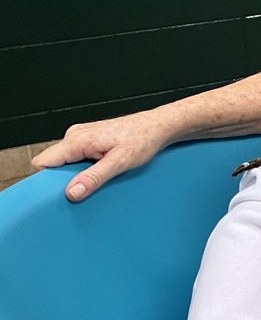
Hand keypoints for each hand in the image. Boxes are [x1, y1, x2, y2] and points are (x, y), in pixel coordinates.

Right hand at [31, 110, 175, 202]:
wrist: (158, 126)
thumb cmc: (143, 139)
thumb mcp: (120, 162)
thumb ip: (94, 177)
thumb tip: (72, 192)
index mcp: (77, 139)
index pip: (42, 162)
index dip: (47, 180)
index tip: (62, 192)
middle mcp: (75, 135)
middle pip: (53, 163)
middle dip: (64, 178)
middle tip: (88, 186)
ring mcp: (81, 136)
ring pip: (65, 161)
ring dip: (77, 173)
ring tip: (101, 174)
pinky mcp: (89, 139)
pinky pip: (76, 157)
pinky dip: (85, 166)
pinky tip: (103, 168)